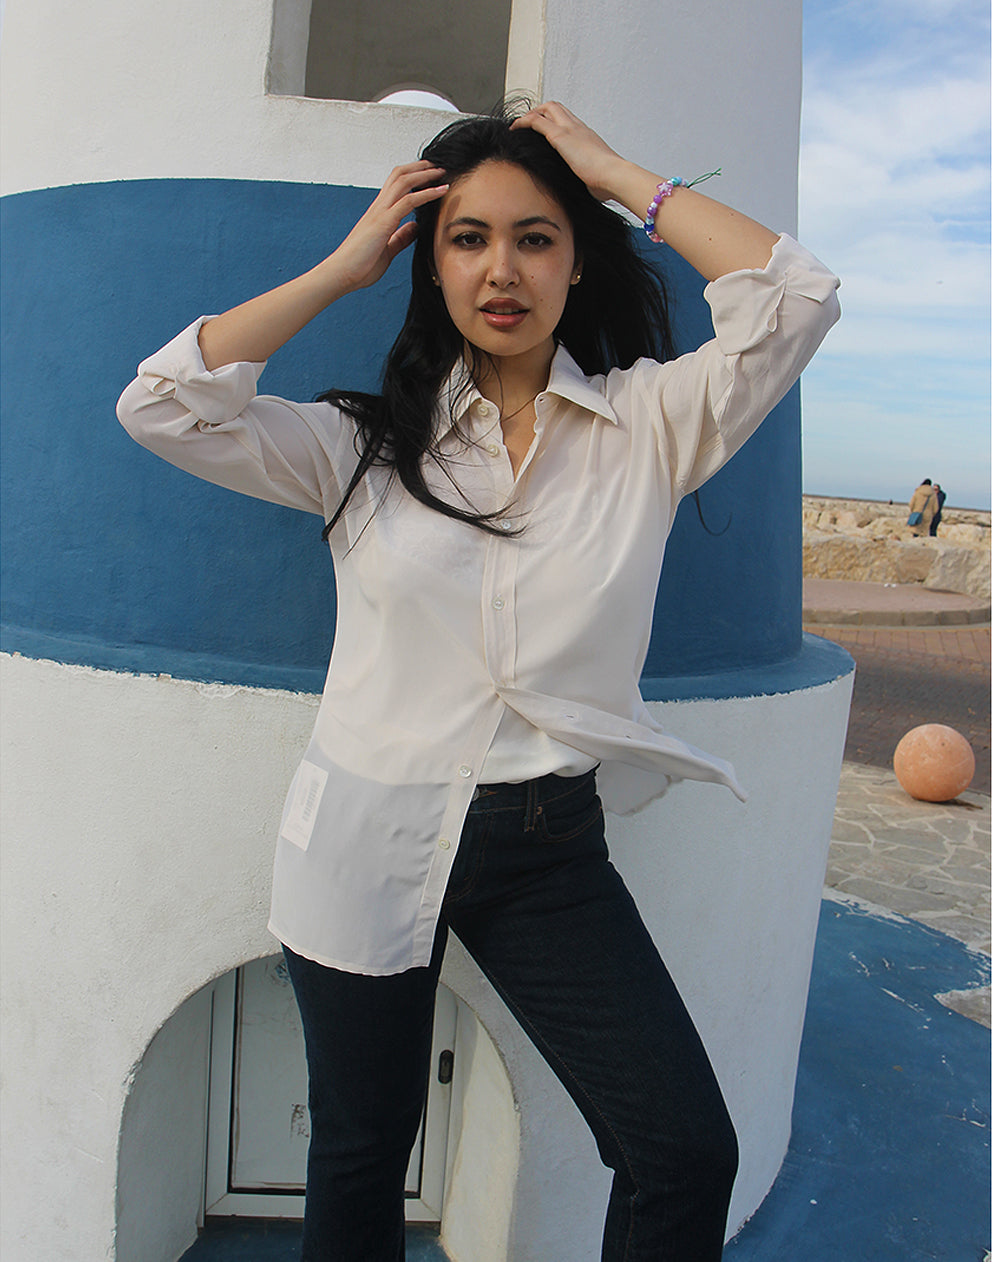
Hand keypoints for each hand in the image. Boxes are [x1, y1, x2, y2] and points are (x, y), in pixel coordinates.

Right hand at [332, 161, 448, 291]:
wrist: (341, 274)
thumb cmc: (360, 266)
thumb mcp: (387, 250)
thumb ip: (400, 237)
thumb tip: (414, 228)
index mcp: (379, 213)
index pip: (396, 185)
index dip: (413, 176)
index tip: (431, 175)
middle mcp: (379, 207)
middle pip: (400, 175)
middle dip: (420, 167)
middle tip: (439, 165)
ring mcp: (380, 213)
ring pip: (404, 181)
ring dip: (425, 174)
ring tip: (442, 171)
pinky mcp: (384, 222)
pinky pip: (408, 201)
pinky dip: (427, 193)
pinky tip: (441, 191)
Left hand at [511, 103, 623, 201]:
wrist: (613, 175)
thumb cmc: (608, 181)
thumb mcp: (596, 178)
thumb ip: (589, 179)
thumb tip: (590, 192)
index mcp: (588, 136)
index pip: (569, 119)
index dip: (555, 120)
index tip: (545, 130)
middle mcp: (578, 128)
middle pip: (557, 107)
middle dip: (540, 111)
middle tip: (528, 122)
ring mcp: (570, 129)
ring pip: (547, 108)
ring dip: (531, 113)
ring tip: (519, 125)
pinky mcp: (560, 137)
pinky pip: (536, 121)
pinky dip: (524, 122)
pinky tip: (514, 129)